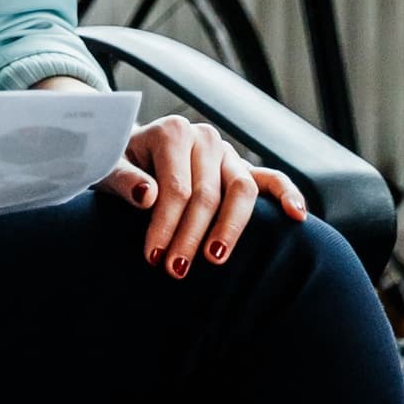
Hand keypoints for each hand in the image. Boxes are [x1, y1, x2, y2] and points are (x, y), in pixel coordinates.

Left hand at [102, 112, 309, 276]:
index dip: (165, 225)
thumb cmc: (117, 162)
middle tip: (176, 270)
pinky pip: (272, 179)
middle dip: (191, 236)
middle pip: (207, 195)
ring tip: (215, 259)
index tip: (154, 257)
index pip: (175, 187)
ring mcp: (228, 153)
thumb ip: (122, 179)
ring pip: (242, 192)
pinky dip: (287, 195)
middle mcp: (204, 139)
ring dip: (230, 229)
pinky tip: (297, 217)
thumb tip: (148, 196)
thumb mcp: (107, 167)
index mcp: (172, 132)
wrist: (130, 151)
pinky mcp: (244, 168)